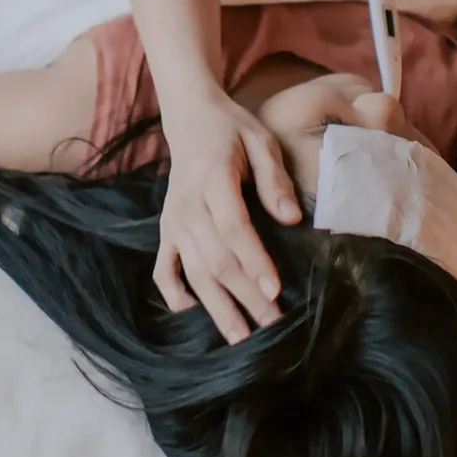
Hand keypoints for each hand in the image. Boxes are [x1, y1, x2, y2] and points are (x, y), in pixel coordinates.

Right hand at [154, 88, 300, 344]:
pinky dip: (174, 294)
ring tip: (241, 338)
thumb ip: (274, 179)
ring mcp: (173, 221)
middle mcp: (188, 205)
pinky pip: (164, 270)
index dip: (254, 261)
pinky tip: (192, 315)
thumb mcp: (261, 141)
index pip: (234, 228)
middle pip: (216, 259)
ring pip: (194, 272)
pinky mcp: (166, 230)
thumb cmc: (232, 131)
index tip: (276, 291)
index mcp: (213, 179)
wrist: (189, 117)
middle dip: (244, 296)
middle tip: (273, 326)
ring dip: (217, 307)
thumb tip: (292, 219)